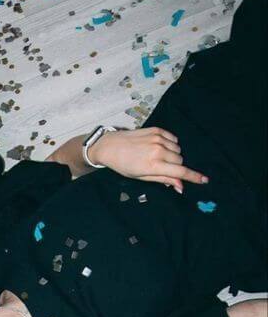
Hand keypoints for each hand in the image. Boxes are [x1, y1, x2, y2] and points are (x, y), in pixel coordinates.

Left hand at [90, 128, 207, 191]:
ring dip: (173, 156)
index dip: (194, 177)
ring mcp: (158, 138)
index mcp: (154, 165)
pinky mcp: (157, 129)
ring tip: (158, 157)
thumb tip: (180, 186)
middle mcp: (158, 150)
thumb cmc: (124, 165)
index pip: (180, 172)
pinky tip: (159, 147)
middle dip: (176, 167)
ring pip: (178, 150)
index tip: (204, 180)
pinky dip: (171, 145)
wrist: (111, 146)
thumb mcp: (142, 177)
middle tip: (162, 168)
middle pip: (180, 161)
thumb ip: (163, 180)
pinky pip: (174, 139)